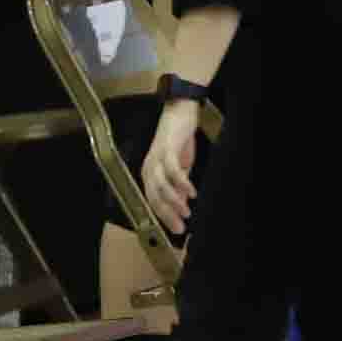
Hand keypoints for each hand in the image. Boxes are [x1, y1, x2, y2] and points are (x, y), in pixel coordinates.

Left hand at [140, 101, 202, 233]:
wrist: (181, 112)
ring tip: (186, 213)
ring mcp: (157, 159)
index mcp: (150, 173)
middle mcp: (149, 168)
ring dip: (174, 202)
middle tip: (180, 227)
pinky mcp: (167, 150)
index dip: (164, 216)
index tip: (177, 228)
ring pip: (162, 187)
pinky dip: (182, 184)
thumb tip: (182, 201)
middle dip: (167, 215)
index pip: (154, 201)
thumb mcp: (181, 164)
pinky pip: (173, 171)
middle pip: (155, 197)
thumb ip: (179, 183)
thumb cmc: (179, 138)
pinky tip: (192, 192)